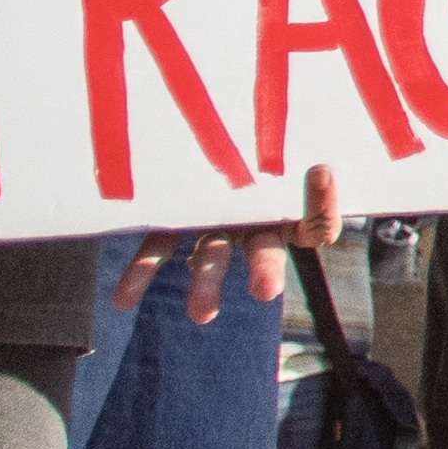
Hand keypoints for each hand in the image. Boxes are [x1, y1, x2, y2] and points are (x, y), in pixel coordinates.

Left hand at [120, 164, 338, 323]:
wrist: (198, 133)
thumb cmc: (249, 145)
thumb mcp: (274, 149)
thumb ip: (293, 153)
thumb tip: (320, 162)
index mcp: (287, 206)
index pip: (317, 219)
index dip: (324, 203)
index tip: (322, 170)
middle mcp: (255, 220)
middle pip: (266, 249)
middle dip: (265, 269)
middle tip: (265, 291)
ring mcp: (216, 223)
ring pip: (214, 255)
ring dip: (206, 283)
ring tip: (201, 315)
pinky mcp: (177, 222)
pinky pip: (160, 248)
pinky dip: (141, 271)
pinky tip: (122, 300)